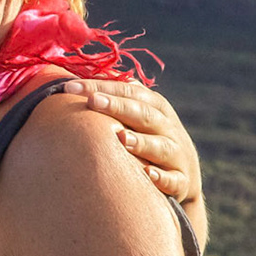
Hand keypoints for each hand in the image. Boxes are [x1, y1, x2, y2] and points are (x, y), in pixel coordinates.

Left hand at [68, 79, 206, 250]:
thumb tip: (86, 74)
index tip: (70, 87)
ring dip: (142, 142)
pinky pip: (172, 180)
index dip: (101, 87)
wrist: (185, 176)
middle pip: (144, 114)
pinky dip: (161, 178)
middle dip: (119, 107)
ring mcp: (176, 154)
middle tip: (92, 101)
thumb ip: (118, 99)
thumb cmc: (150, 139)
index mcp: (155, 107)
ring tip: (121, 138)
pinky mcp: (181, 181)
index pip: (128, 92)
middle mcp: (167, 128)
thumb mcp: (140, 117)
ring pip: (160, 146)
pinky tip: (147, 174)